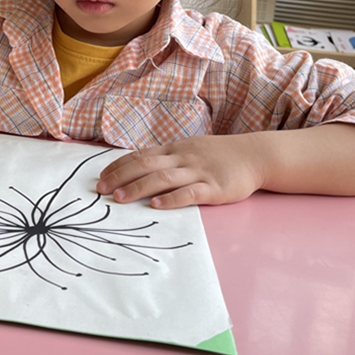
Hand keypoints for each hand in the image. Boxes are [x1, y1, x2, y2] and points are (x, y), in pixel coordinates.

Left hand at [96, 135, 265, 208]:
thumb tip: (137, 168)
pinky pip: (190, 192)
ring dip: (139, 188)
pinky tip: (156, 205)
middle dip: (121, 176)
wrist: (254, 155)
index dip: (119, 166)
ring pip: (163, 178)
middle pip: (146, 164)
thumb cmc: (218, 156)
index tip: (100, 177)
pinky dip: (171, 199)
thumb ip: (166, 158)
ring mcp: (199, 171)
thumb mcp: (189, 150)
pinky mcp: (214, 187)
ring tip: (119, 198)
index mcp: (175, 149)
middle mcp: (183, 157)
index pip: (140, 155)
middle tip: (100, 189)